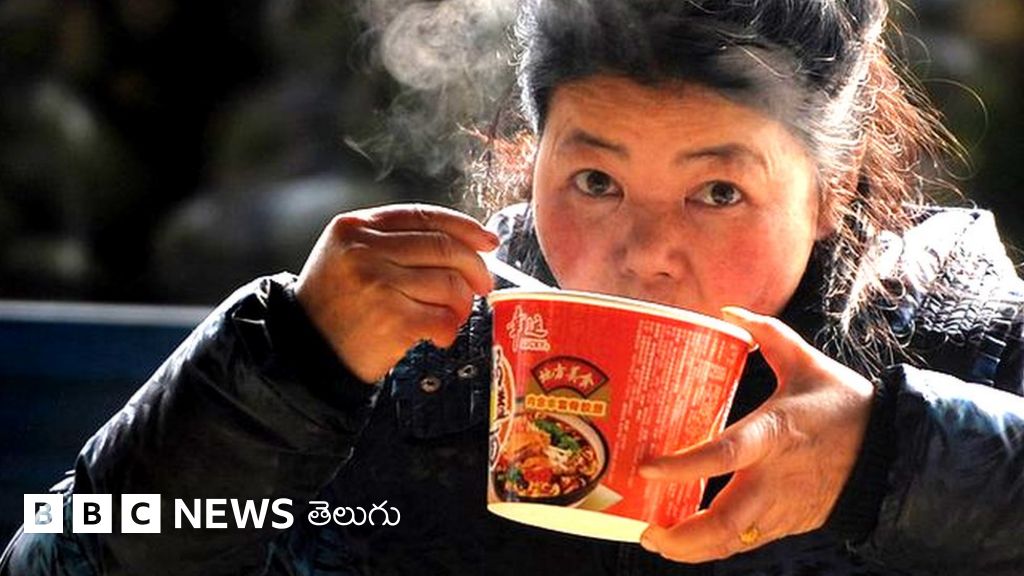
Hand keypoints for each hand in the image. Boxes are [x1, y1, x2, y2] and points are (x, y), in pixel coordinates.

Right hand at [294, 203, 498, 382]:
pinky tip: (439, 336)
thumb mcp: (349, 255)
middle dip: (474, 267)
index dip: (464, 227)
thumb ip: (394, 241)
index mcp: (356, 227)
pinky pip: (442, 317)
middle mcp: (365, 251)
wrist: (306, 351)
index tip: (487, 241)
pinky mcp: (392, 320)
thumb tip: (463, 243)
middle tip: (482, 285)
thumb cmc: (336, 305)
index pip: (424, 216)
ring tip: (452, 315)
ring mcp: (378, 284)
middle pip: (444, 247)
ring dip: (461, 304)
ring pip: (449, 283)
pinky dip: (449, 329)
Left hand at [638, 307, 873, 562]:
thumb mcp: (806, 363)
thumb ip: (767, 334)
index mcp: (773, 435)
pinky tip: (688, 540)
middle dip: (678, 535)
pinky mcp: (786, 524)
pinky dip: (713, 547)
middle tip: (644, 527)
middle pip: (720, 523)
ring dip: (690, 549)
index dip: (683, 465)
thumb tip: (729, 310)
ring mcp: (779, 508)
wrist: (892, 453)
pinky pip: (743, 544)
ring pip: (729, 543)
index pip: (724, 455)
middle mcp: (772, 479)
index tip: (646, 468)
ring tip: (657, 540)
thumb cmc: (846, 406)